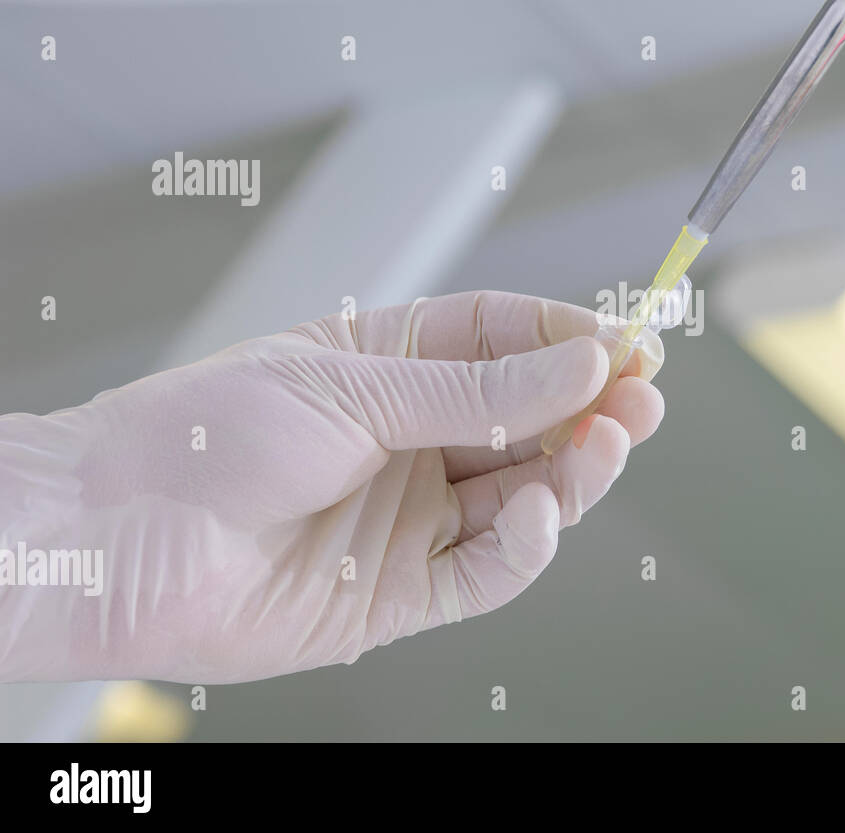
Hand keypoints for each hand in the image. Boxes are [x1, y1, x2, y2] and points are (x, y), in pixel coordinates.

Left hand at [0, 292, 664, 683]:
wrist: (111, 538)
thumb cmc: (206, 434)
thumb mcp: (353, 387)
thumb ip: (477, 390)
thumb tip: (584, 367)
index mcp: (393, 367)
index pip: (508, 342)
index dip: (571, 342)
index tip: (629, 341)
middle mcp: (411, 441)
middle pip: (532, 422)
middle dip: (594, 407)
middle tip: (645, 396)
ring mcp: (411, 516)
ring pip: (525, 494)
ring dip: (577, 471)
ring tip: (612, 441)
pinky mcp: (404, 592)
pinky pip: (489, 570)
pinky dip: (527, 546)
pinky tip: (543, 513)